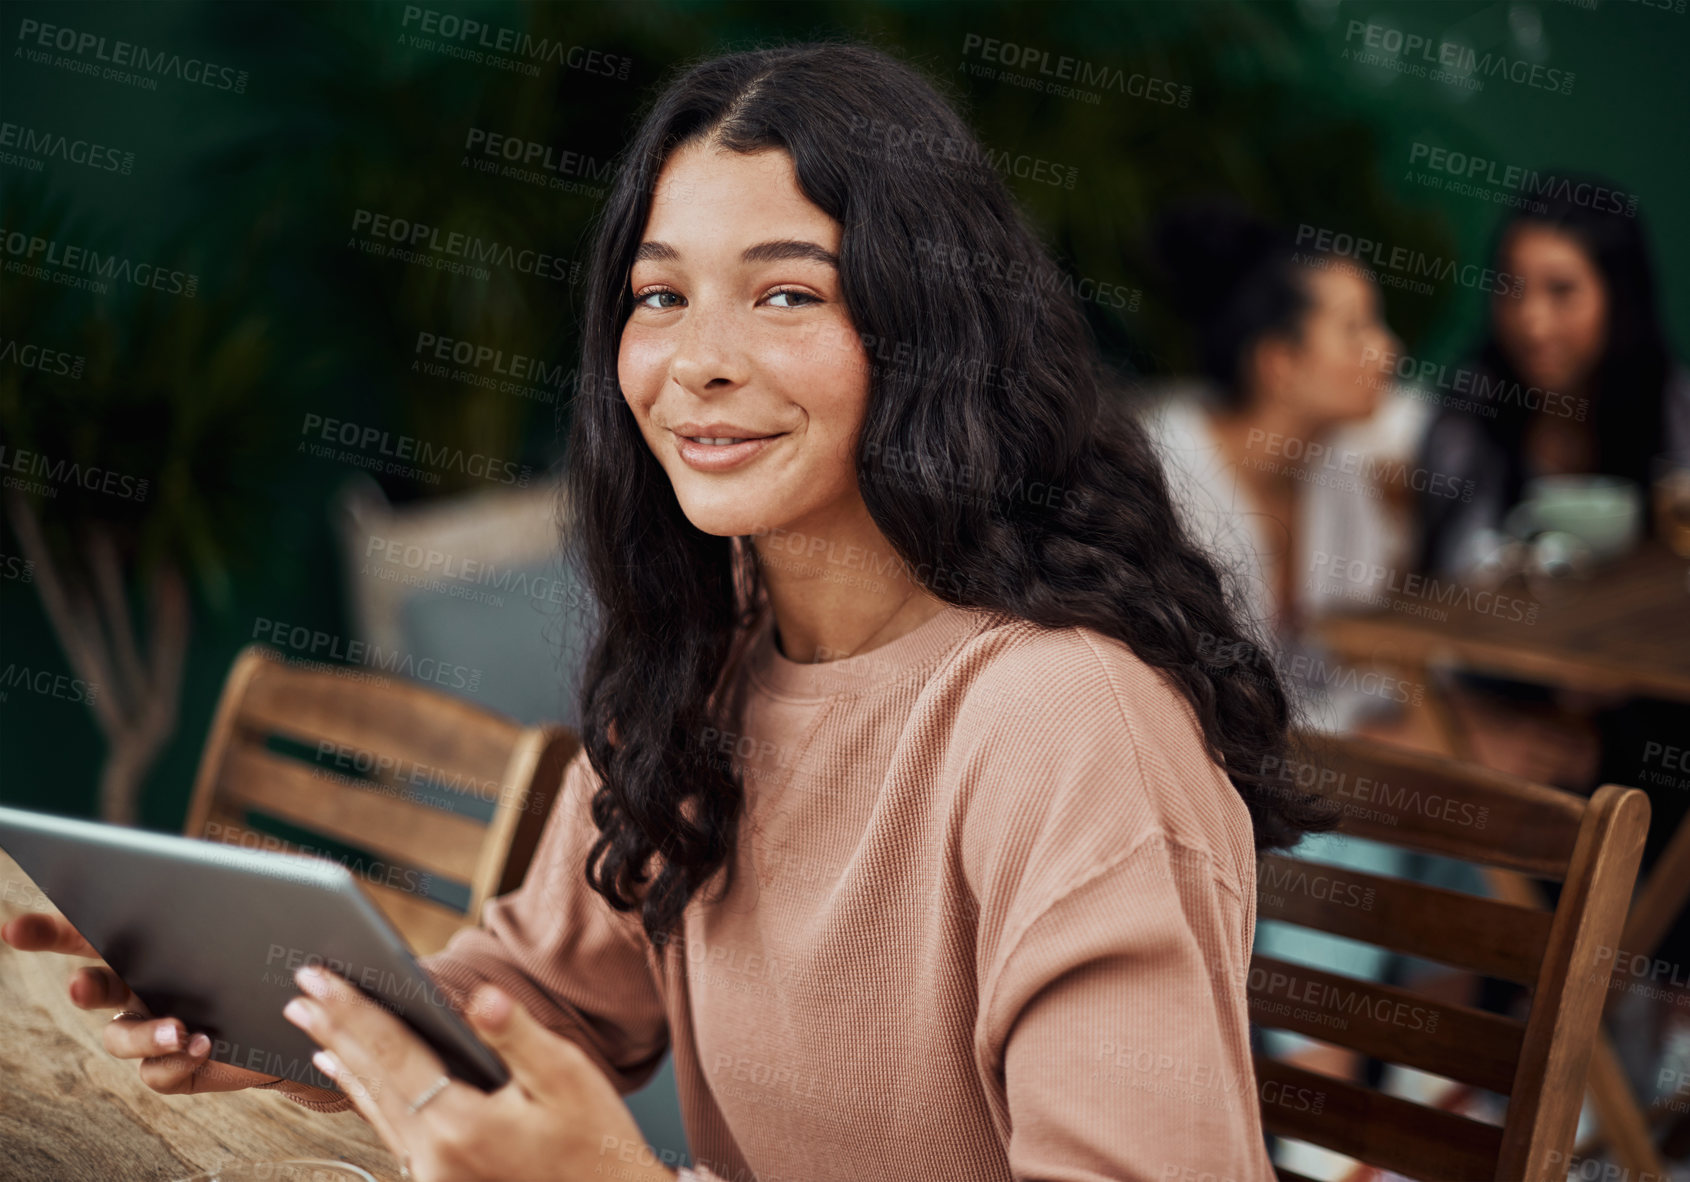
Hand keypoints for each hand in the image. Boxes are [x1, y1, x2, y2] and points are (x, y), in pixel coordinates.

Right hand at [0, 912, 296, 1096]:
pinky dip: (174, 1060)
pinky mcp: (177, 1067)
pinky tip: (203, 1044)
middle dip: (81, 987)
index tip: (13, 930)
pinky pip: (156, 1073)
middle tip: (80, 988)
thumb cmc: (278, 950)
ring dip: (145, 1032)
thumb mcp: (273, 910)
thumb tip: (245, 864)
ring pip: (120, 1037)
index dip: (48, 931)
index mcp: (149, 943)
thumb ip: (253, 886)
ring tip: (180, 1027)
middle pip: (91, 985)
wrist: (307, 1014)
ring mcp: (153, 1029)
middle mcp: (139, 988)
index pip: (90, 930)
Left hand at [284, 965, 675, 1181]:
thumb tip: (482, 996)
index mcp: (460, 1124)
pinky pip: (390, 1131)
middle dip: (334, 1032)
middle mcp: (434, 1156)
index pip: (393, 1051)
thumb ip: (517, 1035)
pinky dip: (368, 1097)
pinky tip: (356, 1081)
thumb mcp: (566, 1078)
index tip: (319, 977)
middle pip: (372, 1080)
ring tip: (314, 1032)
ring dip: (344, 1063)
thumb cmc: (595, 1145)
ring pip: (376, 1108)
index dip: (354, 1009)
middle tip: (298, 992)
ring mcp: (433, 1176)